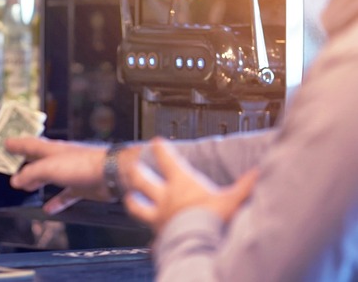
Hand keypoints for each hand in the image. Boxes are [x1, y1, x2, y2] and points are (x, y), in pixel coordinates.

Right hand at [5, 137, 109, 213]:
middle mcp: (60, 159)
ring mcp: (71, 172)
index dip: (16, 143)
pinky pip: (65, 195)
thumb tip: (15, 181)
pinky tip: (48, 209)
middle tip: (9, 163)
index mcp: (52, 149)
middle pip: (38, 159)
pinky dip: (56, 201)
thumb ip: (31, 174)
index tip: (4, 142)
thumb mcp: (50, 168)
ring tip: (24, 187)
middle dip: (24, 161)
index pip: (29, 144)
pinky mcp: (81, 186)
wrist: (112, 174)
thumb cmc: (82, 165)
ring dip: (36, 181)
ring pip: (49, 176)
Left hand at [124, 138, 258, 232]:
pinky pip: (151, 237)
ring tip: (129, 199)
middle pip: (142, 180)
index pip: (166, 159)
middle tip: (132, 167)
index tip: (156, 142)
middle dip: (136, 172)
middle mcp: (164, 198)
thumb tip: (259, 173)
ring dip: (132, 202)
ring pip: (137, 206)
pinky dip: (151, 239)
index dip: (160, 149)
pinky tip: (150, 243)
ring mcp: (158, 217)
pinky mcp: (159, 236)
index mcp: (180, 184)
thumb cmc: (212, 219)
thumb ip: (245, 185)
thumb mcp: (232, 199)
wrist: (200, 245)